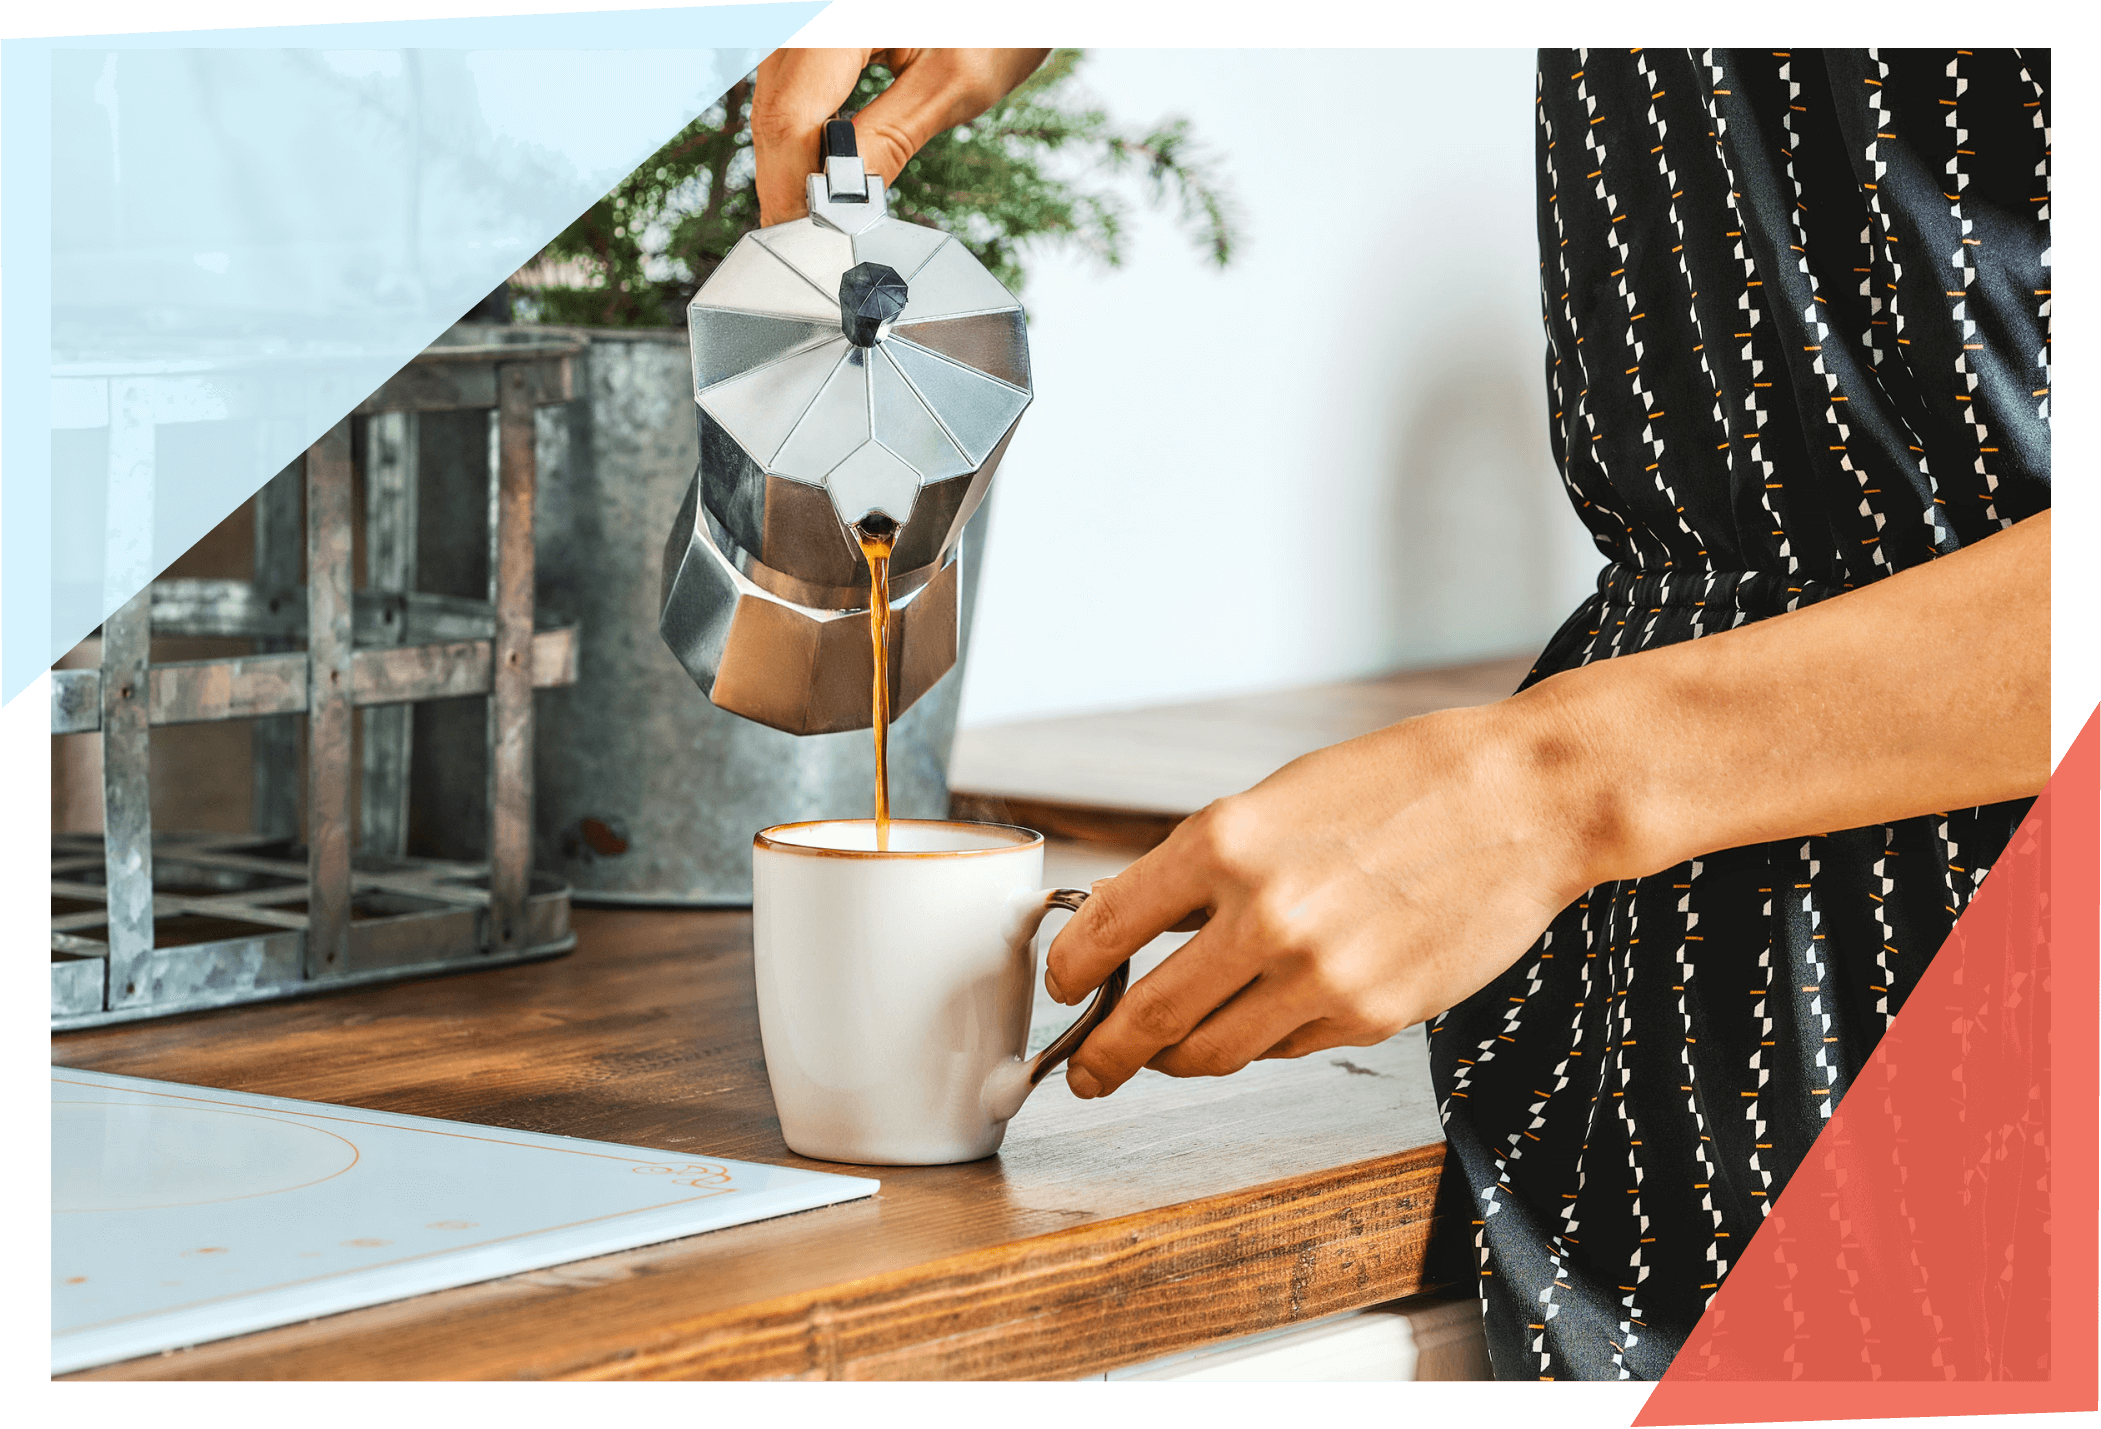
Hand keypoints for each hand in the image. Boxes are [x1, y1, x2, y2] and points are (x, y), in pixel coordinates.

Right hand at [752, 48, 1051, 226]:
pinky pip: (786, 84)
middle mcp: (805, 14)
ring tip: (815, 214)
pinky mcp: (806, 30)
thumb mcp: (954, 81)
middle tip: (808, 244)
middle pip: (773, 110)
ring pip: (773, 99)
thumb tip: (845, 205)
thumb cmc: (996, 22)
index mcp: (834, 21)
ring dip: (789, 161)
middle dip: (786, 182)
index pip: (790, 116)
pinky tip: (819, 167)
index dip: (791, 188)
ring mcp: (800, 20)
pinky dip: (800, 130)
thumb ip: (891, 140)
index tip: (805, 243)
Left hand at [1045, 509, 2050, 1099]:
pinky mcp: (1370, 1015)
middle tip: (1088, 1070)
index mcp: (1226, 841)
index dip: (1069, 969)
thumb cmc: (1405, 783)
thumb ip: (1209, 865)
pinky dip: (1266, 1040)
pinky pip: (1288, 1048)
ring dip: (1179, 1059)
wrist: (1525, 802)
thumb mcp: (1282, 796)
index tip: (1061, 986)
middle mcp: (1263, 916)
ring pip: (1214, 1053)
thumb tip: (1145, 930)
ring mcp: (1318, 976)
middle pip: (1148, 1020)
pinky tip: (1272, 1012)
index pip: (1109, 926)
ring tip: (1168, 1053)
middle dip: (1104, 1056)